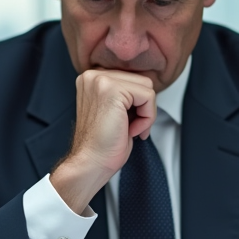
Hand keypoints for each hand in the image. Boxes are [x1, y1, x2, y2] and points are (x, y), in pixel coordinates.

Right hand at [50, 70, 156, 214]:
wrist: (90, 162)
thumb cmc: (103, 144)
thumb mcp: (115, 110)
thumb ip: (126, 94)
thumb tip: (147, 88)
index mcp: (93, 79)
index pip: (133, 79)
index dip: (138, 104)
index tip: (128, 124)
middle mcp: (94, 75)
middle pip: (142, 81)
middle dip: (143, 108)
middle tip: (130, 128)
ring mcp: (101, 80)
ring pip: (147, 87)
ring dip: (146, 113)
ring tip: (129, 129)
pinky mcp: (112, 89)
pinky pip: (148, 96)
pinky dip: (147, 118)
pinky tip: (130, 130)